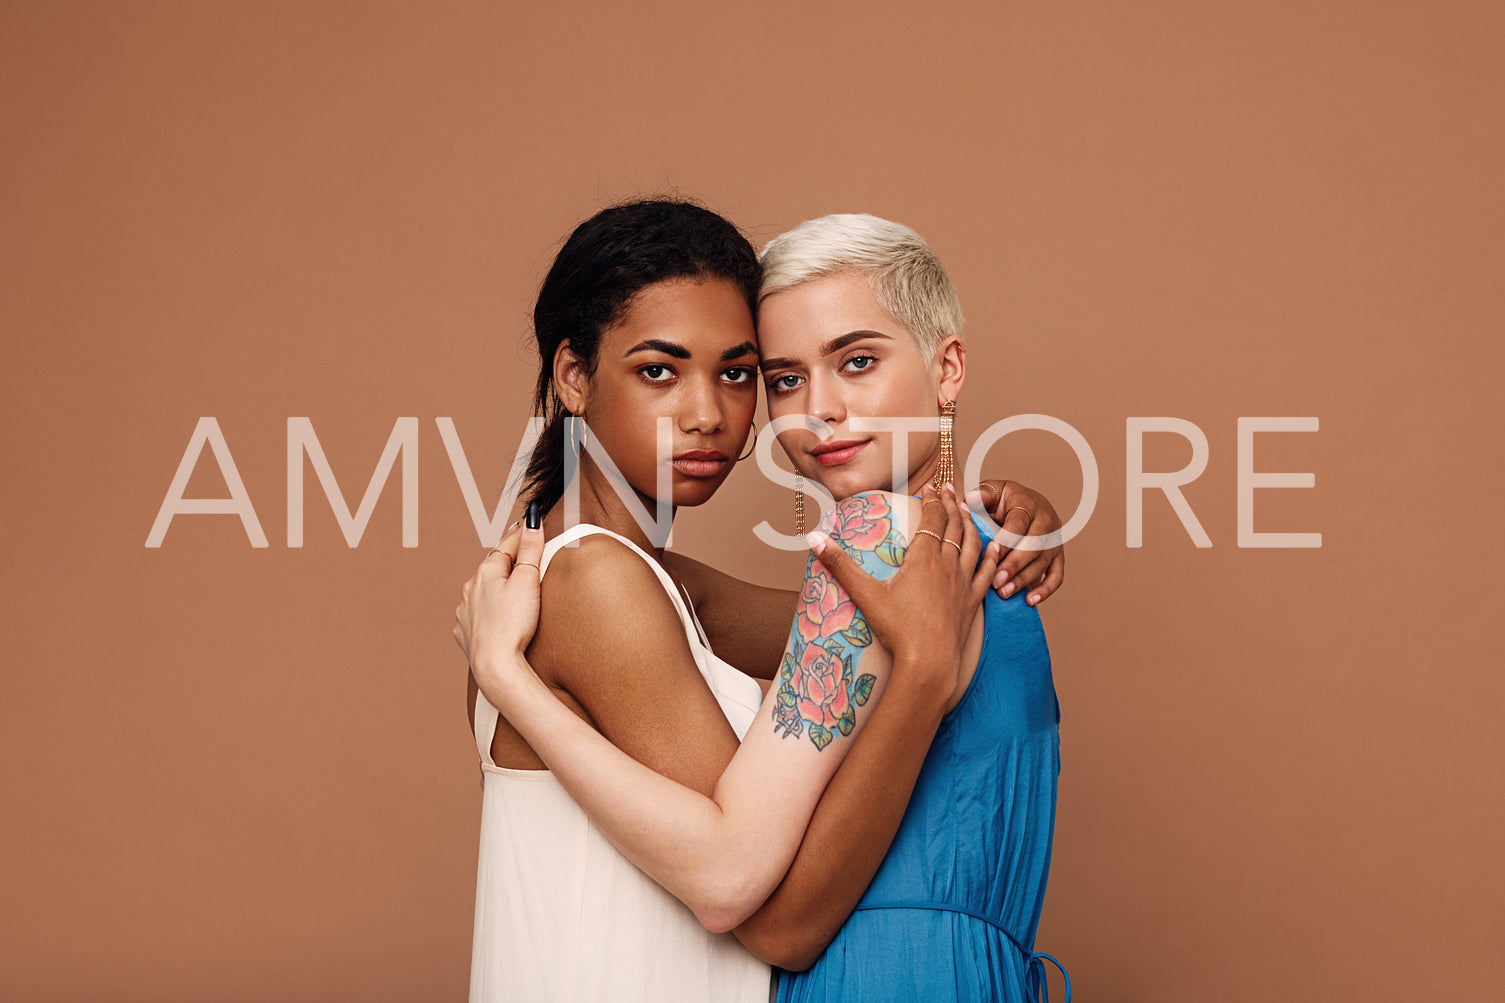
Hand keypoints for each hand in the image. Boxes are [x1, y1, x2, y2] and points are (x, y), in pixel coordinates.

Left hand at [453, 515, 545, 707]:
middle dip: (507, 559)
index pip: (507, 544)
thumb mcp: (527, 581)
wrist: (495, 664)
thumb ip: (530, 550)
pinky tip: (493, 615)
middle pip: (493, 566)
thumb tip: (532, 522)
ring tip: (508, 586)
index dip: (521, 533)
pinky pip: (475, 614)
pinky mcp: (465, 632)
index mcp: (486, 571)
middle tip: (521, 552)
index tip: (529, 523)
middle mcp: (470, 588)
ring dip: (494, 584)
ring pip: (481, 590)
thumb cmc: (513, 624)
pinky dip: (485, 609)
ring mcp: (465, 611)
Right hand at [807, 484, 1000, 684]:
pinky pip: (986, 572)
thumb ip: (839, 564)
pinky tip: (996, 547)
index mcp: (924, 557)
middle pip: (953, 525)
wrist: (929, 663)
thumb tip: (813, 538)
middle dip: (950, 503)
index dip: (932, 499)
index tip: (930, 485)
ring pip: (973, 543)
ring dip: (970, 523)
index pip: (932, 518)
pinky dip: (991, 555)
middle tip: (947, 488)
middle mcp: (948, 565)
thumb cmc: (897, 629)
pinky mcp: (972, 602)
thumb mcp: (864, 594)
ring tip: (966, 510)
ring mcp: (963, 583)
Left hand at [975, 479, 1065, 605]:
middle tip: (996, 580)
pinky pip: (1057, 575)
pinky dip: (1046, 590)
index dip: (1007, 538)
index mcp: (1027, 502)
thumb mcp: (991, 492)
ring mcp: (1054, 539)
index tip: (992, 552)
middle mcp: (1045, 520)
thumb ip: (980, 496)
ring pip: (1043, 562)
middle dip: (1015, 564)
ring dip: (1024, 579)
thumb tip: (968, 500)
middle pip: (1035, 545)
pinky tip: (1029, 601)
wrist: (1023, 503)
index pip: (1019, 522)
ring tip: (1003, 592)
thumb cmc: (1001, 500)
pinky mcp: (1058, 556)